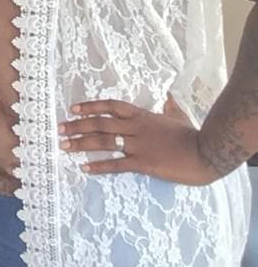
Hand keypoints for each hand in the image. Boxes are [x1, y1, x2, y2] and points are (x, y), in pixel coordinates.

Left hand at [59, 96, 221, 184]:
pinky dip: (99, 165)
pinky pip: (116, 164)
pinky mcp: (143, 163)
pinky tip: (85, 167)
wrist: (206, 152)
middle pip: (100, 123)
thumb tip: (168, 98)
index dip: (90, 106)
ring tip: (64, 146)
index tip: (73, 108)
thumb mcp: (177, 116)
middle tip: (59, 129)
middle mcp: (135, 128)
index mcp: (141, 116)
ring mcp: (138, 145)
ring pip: (104, 141)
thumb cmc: (192, 134)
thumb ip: (168, 108)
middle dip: (77, 125)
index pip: (110, 106)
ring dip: (81, 143)